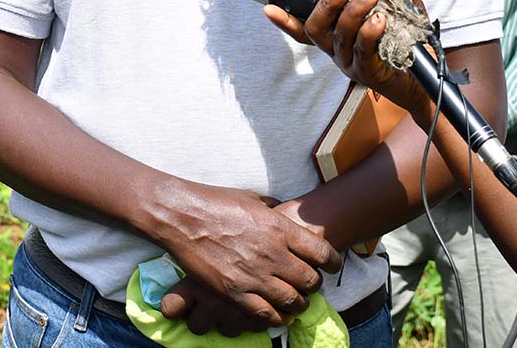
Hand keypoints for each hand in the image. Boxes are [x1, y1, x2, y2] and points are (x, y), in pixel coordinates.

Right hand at [151, 183, 340, 327]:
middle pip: (310, 280)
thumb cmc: (216, 202)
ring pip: (292, 301)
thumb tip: (283, 213)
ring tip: (297, 302)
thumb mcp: (253, 198)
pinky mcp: (234, 291)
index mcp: (280, 228)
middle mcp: (272, 254)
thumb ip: (273, 211)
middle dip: (314, 285)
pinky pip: (265, 314)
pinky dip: (277, 317)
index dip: (333, 262)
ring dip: (299, 304)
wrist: (183, 217)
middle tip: (310, 285)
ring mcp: (254, 275)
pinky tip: (278, 315)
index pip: (322, 252)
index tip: (332, 266)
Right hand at [264, 0, 431, 112]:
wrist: (426, 84)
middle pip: (317, 28)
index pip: (305, 29)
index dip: (285, 20)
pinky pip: (362, 51)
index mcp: (338, 38)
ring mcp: (350, 64)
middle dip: (327, 4)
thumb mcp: (402, 15)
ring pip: (340, 36)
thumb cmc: (408, 48)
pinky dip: (369, 33)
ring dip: (352, 12)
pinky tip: (379, 19)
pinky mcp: (368, 73)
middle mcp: (338, 52)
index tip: (268, 7)